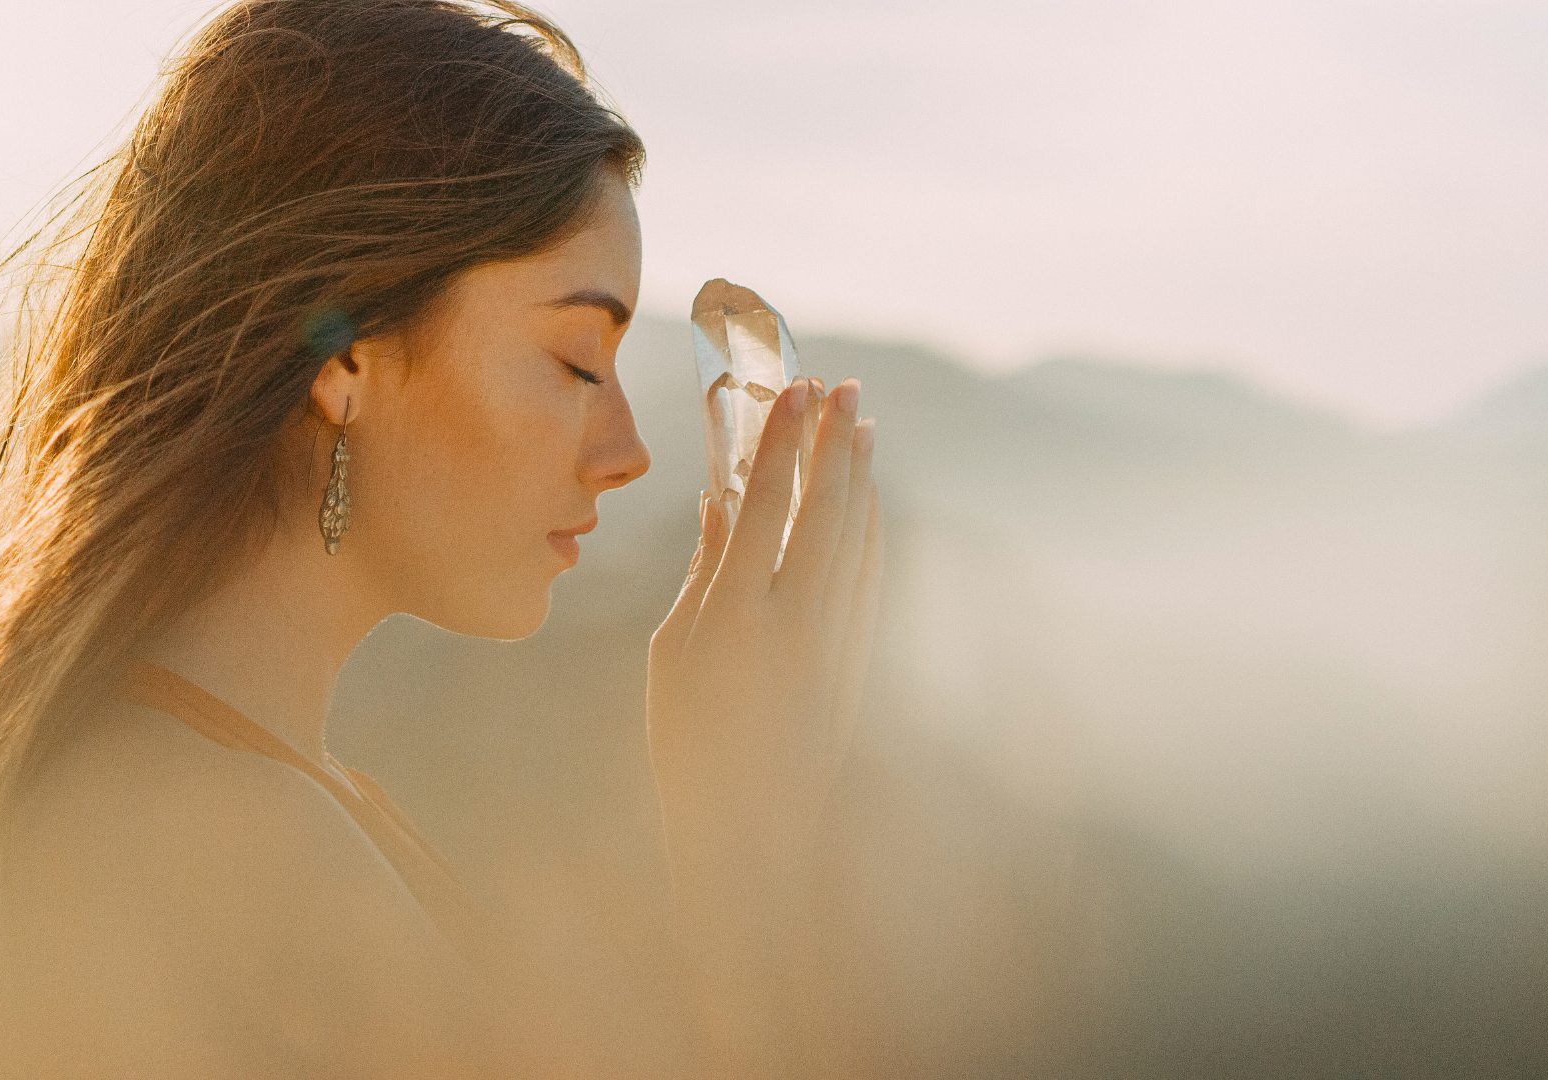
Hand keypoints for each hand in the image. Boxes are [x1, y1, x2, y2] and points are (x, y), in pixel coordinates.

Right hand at [648, 377, 881, 858]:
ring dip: (860, 475)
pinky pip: (870, 575)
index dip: (782, 443)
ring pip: (857, 536)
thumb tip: (719, 505)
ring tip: (861, 423)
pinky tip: (870, 498)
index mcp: (737, 616)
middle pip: (825, 509)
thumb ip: (704, 572)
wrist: (753, 827)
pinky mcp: (857, 659)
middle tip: (842, 385)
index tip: (793, 390)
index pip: (766, 506)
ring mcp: (835, 641)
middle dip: (834, 440)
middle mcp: (796, 621)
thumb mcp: (676, 651)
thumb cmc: (690, 741)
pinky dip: (872, 528)